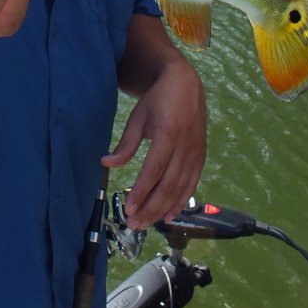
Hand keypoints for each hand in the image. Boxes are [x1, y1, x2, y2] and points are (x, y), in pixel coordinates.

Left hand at [102, 54, 205, 228]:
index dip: (141, 192)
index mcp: (168, 133)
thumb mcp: (138, 118)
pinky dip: (182, 201)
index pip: (154, 170)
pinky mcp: (201, 155)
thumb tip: (106, 163)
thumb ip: (125, 144)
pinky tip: (170, 215)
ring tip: (146, 223)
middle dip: (150, 208)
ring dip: (163, 209)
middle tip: (134, 224)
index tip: (128, 208)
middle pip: (168, 185)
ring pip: (181, 188)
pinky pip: (192, 183)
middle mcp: (185, 146)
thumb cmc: (158, 99)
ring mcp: (196, 152)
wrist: (185, 83)